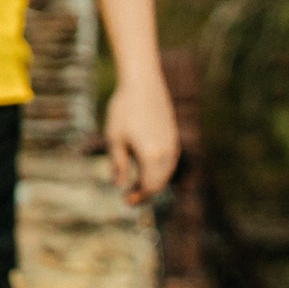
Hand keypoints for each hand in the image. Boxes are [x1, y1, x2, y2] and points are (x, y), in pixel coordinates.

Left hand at [103, 74, 180, 205]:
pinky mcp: (173, 137)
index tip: (126, 202)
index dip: (139, 197)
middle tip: (129, 196)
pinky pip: (168, 161)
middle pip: (160, 183)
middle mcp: (167, 153)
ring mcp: (173, 145)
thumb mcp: (115, 139)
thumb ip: (119, 164)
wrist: (142, 85)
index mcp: (152, 156)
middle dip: (145, 192)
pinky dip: (158, 170)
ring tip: (134, 183)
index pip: (150, 187)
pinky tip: (143, 167)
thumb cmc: (124, 111)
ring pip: (166, 173)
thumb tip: (119, 185)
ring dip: (152, 181)